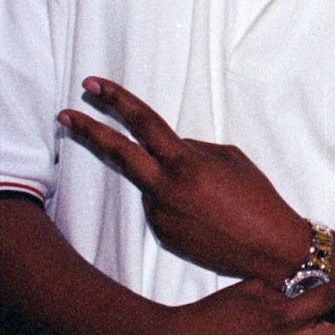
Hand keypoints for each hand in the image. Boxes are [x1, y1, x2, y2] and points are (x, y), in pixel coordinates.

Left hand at [59, 77, 310, 283]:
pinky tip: (207, 215)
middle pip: (117, 152)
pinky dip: (177, 204)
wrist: (270, 249)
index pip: (143, 122)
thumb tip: (171, 148)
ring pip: (150, 184)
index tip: (93, 85)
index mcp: (185, 162)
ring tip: (210, 196)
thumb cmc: (259, 198)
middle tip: (64, 115)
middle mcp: (166, 188)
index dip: (117, 101)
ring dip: (167, 181)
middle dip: (88, 131)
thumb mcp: (230, 158)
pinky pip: (161, 209)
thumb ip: (193, 148)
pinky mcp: (163, 235)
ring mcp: (160, 215)